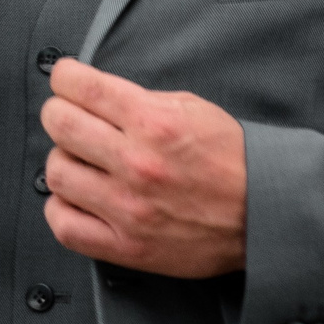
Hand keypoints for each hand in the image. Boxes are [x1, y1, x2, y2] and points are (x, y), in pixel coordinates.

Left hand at [39, 59, 247, 277]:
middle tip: (70, 118)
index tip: (66, 80)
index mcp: (155, 123)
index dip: (65, 77)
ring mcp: (129, 208)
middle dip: (59, 113)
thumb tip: (92, 94)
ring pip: (56, 173)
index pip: (81, 86)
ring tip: (82, 162)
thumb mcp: (193, 109)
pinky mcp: (127, 246)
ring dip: (63, 161)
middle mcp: (138, 163)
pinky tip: (79, 198)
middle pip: (59, 124)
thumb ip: (140, 101)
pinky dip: (62, 208)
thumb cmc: (233, 160)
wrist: (268, 215)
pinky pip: (64, 224)